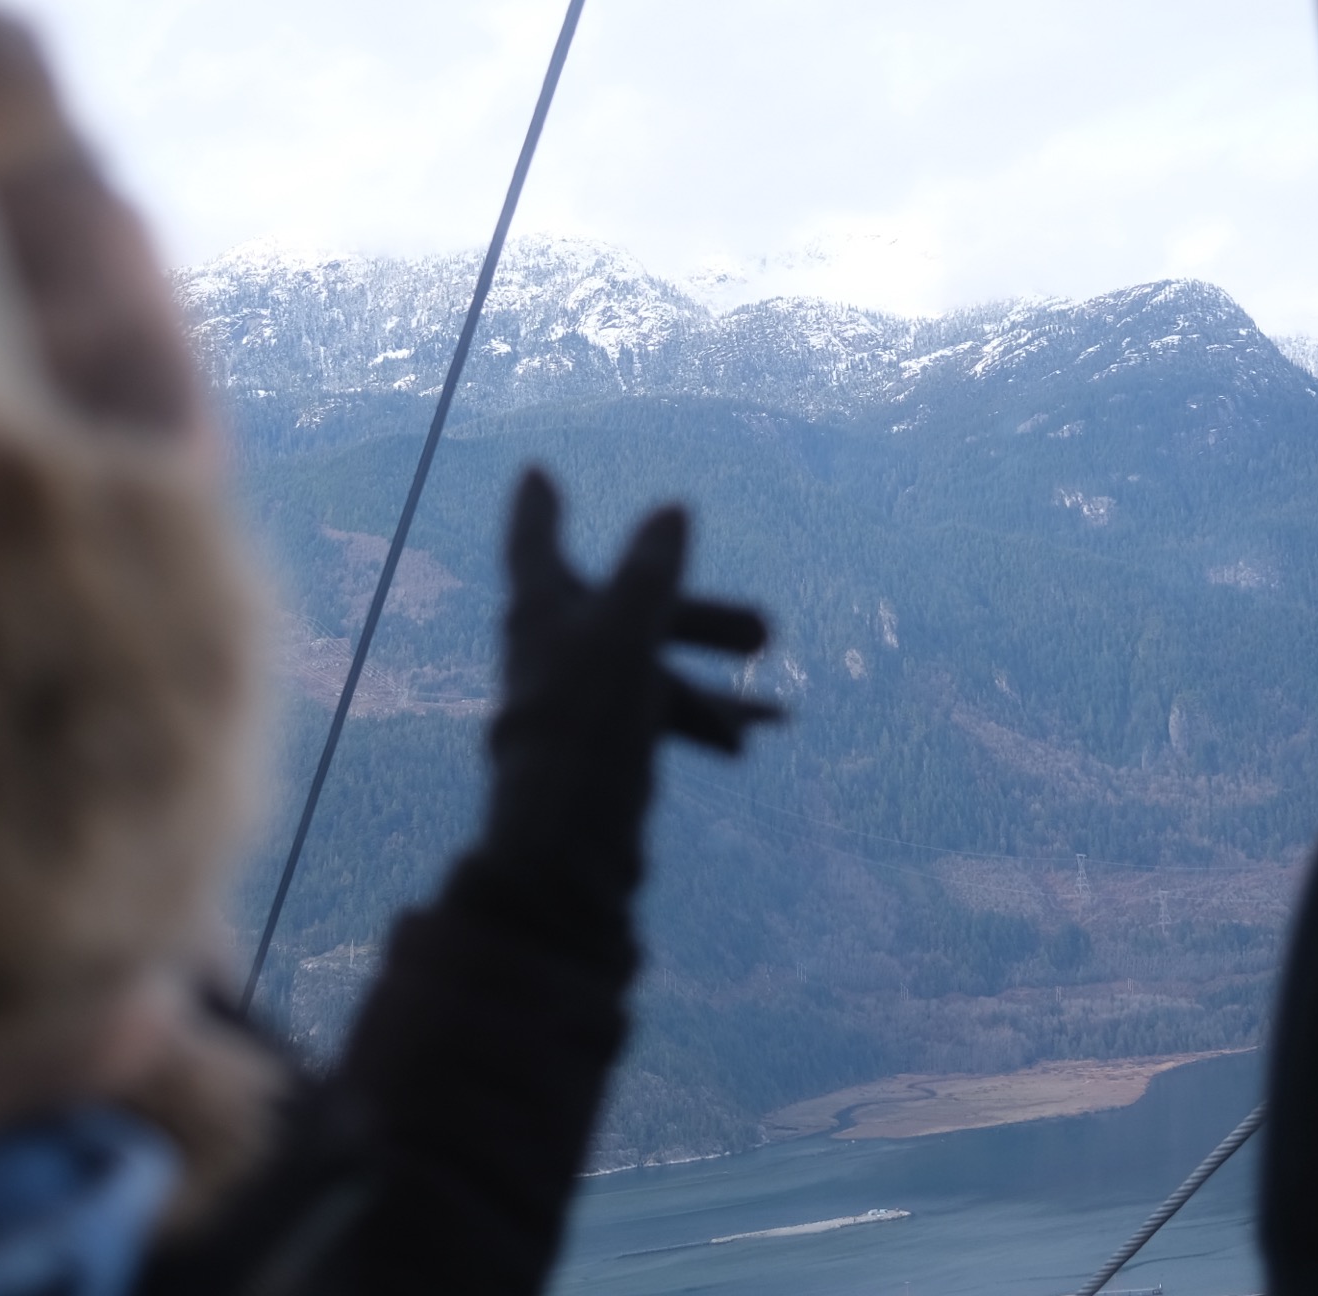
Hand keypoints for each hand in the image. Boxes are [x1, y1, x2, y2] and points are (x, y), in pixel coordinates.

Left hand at [450, 470, 781, 965]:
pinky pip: (659, 718)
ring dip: (711, 678)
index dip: (537, 507)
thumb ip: (651, 571)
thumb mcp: (626, 631)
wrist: (567, 844)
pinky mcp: (601, 750)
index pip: (535, 541)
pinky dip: (704, 720)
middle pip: (626, 607)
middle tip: (765, 631)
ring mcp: (577, 703)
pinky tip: (754, 738)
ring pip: (653, 669)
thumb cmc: (587, 722)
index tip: (535, 472)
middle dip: (697, 617)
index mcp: (543, 610)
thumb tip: (672, 510)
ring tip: (782, 712)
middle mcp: (554, 649)